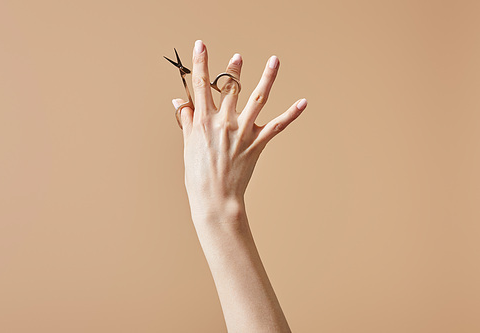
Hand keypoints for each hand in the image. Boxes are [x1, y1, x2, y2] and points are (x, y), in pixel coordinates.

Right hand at [172, 40, 306, 221]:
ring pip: (257, 99)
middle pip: (230, 87)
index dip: (200, 63)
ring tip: (275, 60)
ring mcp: (242, 132)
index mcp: (203, 121)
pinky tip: (303, 102)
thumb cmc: (198, 174)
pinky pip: (277, 126)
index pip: (201, 85)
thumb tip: (180, 101)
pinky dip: (291, 114)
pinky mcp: (257, 144)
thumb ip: (187, 120)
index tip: (201, 45)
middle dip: (234, 69)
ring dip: (268, 78)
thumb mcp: (188, 144)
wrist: (215, 198)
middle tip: (238, 57)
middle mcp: (223, 122)